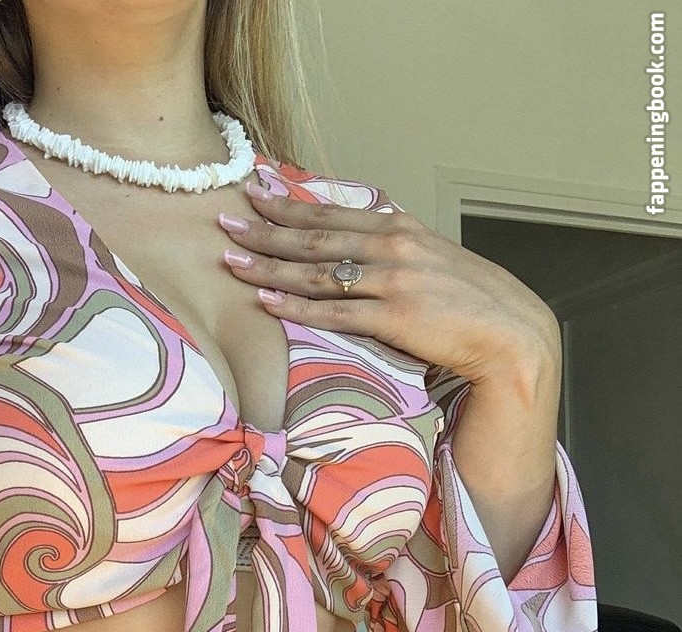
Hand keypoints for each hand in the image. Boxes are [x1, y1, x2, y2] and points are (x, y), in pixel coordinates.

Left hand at [217, 180, 561, 386]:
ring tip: (231, 261)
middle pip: (315, 236)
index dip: (290, 204)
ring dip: (269, 265)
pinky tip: (266, 301)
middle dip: (265, 228)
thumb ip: (396, 248)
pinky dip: (296, 306)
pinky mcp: (394, 316)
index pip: (333, 212)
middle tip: (224, 220)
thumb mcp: (433, 260)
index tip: (255, 192)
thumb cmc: (471, 304)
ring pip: (316, 271)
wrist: (510, 334)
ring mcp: (393, 279)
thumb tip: (365, 239)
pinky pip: (334, 311)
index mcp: (400, 228)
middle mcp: (393, 245)